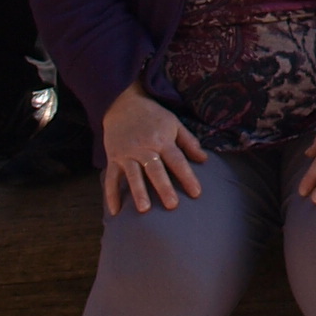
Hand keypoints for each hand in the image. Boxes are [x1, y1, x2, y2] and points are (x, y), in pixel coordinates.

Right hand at [101, 82, 208, 214]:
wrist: (123, 104)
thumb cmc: (153, 116)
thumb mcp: (174, 123)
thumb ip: (189, 142)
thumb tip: (204, 159)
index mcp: (162, 140)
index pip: (177, 161)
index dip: (187, 177)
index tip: (196, 193)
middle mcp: (144, 148)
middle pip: (156, 170)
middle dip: (164, 187)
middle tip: (172, 205)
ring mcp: (127, 154)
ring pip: (133, 175)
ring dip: (138, 192)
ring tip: (144, 209)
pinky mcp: (113, 158)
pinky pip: (111, 178)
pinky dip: (111, 195)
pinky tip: (115, 212)